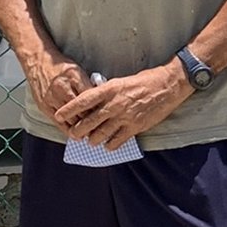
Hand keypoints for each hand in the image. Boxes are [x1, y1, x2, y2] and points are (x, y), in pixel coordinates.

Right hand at [23, 51, 93, 137]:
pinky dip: (67, 129)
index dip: (99, 109)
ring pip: (70, 119)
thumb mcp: (78, 70)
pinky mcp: (44, 106)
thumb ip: (87, 85)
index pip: (91, 98)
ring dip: (80, 127)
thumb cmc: (60, 67)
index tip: (105, 115)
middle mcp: (63, 88)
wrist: (38, 62)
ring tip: (89, 132)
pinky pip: (58, 122)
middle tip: (99, 127)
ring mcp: (52, 98)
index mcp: (74, 77)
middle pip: (81, 111)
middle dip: (91, 120)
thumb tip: (100, 98)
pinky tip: (74, 133)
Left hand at [53, 60, 192, 149]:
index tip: (58, 115)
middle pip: (87, 122)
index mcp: (109, 89)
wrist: (167, 86)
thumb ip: (106, 93)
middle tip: (74, 134)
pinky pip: (116, 142)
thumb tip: (91, 103)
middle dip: (77, 131)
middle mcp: (114, 104)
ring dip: (93, 140)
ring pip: (99, 135)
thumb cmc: (144, 81)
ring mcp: (124, 117)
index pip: (82, 101)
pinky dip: (109, 145)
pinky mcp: (135, 127)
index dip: (68, 110)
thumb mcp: (120, 81)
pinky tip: (108, 144)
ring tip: (92, 140)